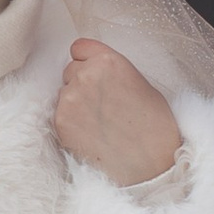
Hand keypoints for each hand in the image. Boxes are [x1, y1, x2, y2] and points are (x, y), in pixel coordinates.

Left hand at [54, 40, 181, 187]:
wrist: (151, 166)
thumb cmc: (154, 126)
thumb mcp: (140, 83)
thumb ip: (112, 70)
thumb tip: (95, 68)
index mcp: (108, 61)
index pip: (79, 47)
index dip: (87, 61)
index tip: (93, 72)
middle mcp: (86, 75)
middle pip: (70, 70)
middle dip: (82, 84)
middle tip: (102, 105)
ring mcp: (70, 99)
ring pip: (63, 93)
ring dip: (75, 104)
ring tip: (98, 123)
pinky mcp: (61, 122)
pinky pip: (59, 114)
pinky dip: (70, 123)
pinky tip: (90, 134)